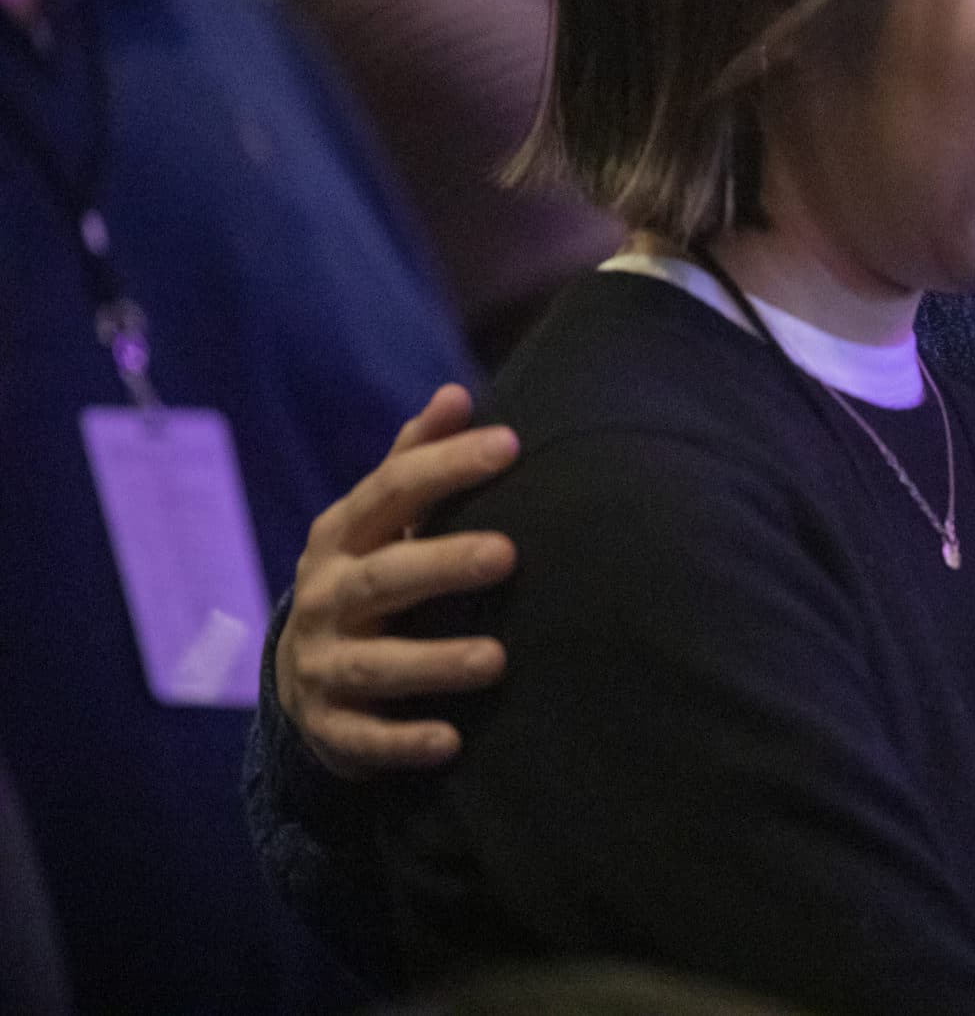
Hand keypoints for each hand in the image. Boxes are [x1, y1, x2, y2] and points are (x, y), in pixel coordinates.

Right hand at [280, 384, 519, 778]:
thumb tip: (457, 394)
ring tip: (495, 660)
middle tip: (508, 554)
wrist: (301, 677)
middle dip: (442, 565)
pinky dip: (404, 742)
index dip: (447, 465)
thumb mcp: (378, 519)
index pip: (391, 491)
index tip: (510, 443)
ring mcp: (323, 666)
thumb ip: (415, 459)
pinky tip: (450, 741)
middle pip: (383, 578)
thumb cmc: (367, 575)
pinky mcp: (330, 728)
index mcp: (341, 536)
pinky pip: (366, 739)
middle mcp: (327, 598)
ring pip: (377, 665)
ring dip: (434, 663)